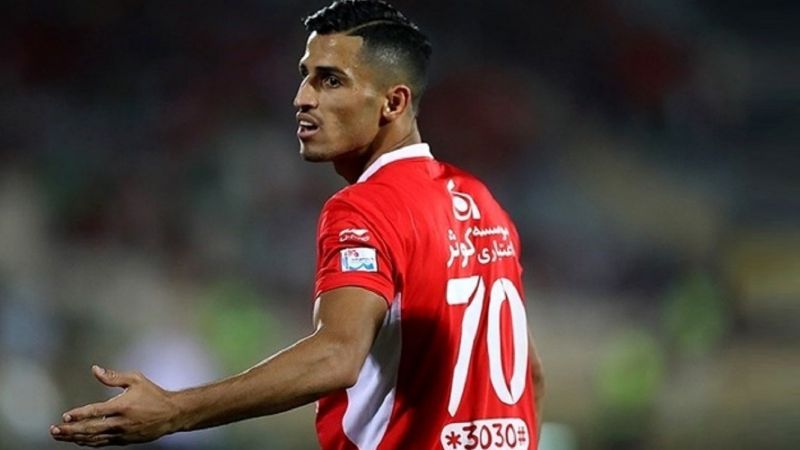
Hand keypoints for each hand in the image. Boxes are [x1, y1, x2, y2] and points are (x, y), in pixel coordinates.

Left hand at [50, 365, 181, 446]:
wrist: (171, 414)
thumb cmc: (154, 395)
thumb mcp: (136, 380)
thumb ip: (113, 376)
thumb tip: (95, 370)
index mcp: (122, 406)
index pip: (95, 411)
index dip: (79, 414)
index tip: (65, 415)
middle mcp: (120, 422)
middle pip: (90, 429)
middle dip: (70, 430)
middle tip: (54, 430)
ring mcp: (122, 434)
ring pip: (94, 439)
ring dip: (75, 438)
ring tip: (61, 436)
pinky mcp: (124, 441)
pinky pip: (102, 443)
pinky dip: (88, 443)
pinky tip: (78, 441)